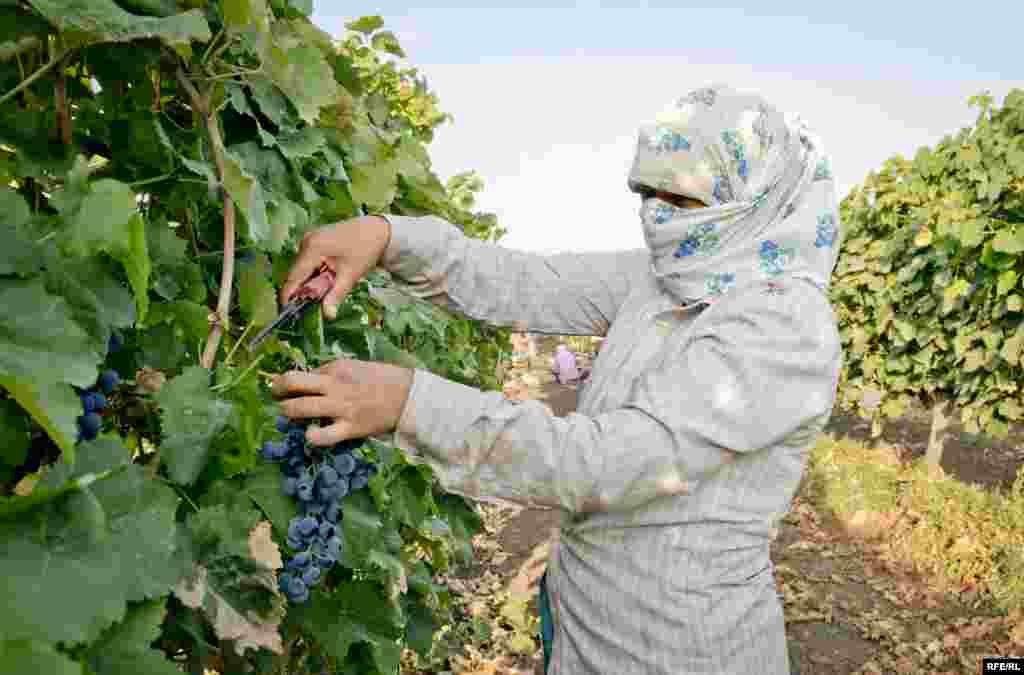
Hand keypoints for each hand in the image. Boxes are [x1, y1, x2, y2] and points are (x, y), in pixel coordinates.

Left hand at [271, 359, 413, 445]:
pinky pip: (323, 435)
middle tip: (277, 397)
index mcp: (336, 367)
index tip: (291, 387)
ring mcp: (340, 407)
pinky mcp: (349, 428)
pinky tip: (311, 435)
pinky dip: (312, 436)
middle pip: (291, 382)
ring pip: (299, 408)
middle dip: (276, 390)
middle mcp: (333, 385)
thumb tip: (315, 380)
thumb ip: (335, 373)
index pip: (303, 373)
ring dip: (287, 412)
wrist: (410, 396)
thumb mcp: (358, 366)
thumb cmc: (386, 379)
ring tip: (289, 415)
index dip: (293, 381)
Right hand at [281, 215, 391, 319]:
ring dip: (310, 282)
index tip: (289, 313)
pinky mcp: (314, 240)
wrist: (377, 230)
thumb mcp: (350, 275)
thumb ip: (336, 295)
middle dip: (303, 290)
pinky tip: (329, 277)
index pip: (294, 277)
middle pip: (296, 273)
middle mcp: (306, 241)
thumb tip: (328, 315)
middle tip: (314, 306)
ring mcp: (309, 239)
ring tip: (327, 288)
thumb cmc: (365, 249)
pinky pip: (309, 262)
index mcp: (312, 247)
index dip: (289, 296)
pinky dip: (315, 273)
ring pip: (303, 269)